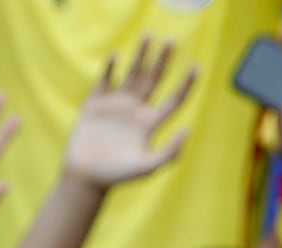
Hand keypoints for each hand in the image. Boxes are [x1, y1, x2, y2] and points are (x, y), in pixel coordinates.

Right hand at [66, 36, 196, 192]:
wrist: (85, 177)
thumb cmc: (117, 175)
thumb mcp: (147, 167)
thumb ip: (169, 152)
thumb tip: (188, 129)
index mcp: (150, 123)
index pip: (174, 99)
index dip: (186, 84)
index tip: (196, 66)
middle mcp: (136, 110)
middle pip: (154, 79)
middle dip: (163, 60)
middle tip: (171, 41)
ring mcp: (116, 104)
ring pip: (132, 74)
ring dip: (140, 55)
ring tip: (148, 35)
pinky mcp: (95, 103)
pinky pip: (105, 80)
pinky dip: (110, 67)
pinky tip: (115, 56)